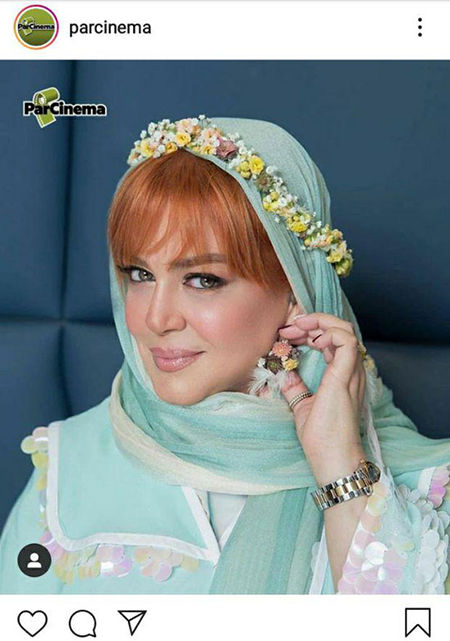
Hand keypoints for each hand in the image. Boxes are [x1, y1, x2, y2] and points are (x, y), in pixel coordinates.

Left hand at [277, 312, 365, 482]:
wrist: (332, 460)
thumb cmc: (322, 439)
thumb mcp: (302, 405)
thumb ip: (295, 387)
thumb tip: (282, 372)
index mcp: (342, 375)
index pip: (332, 340)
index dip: (310, 330)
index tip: (287, 334)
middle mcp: (350, 371)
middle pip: (340, 329)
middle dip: (312, 322)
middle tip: (288, 328)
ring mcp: (350, 373)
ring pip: (345, 330)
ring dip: (320, 323)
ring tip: (297, 329)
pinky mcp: (345, 377)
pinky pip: (346, 342)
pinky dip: (329, 333)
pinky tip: (312, 341)